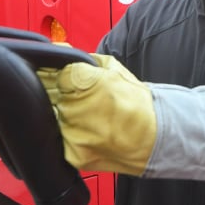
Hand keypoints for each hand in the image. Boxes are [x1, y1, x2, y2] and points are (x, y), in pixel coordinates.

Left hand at [41, 54, 156, 175]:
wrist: (154, 139)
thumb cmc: (137, 104)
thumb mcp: (114, 69)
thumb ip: (82, 58)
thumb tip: (60, 50)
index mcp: (83, 82)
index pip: (55, 73)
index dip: (65, 77)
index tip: (74, 83)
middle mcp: (73, 108)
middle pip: (50, 95)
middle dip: (63, 95)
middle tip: (85, 101)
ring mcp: (71, 133)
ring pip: (53, 117)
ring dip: (65, 114)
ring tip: (91, 117)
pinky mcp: (72, 153)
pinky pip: (60, 138)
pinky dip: (70, 134)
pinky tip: (90, 132)